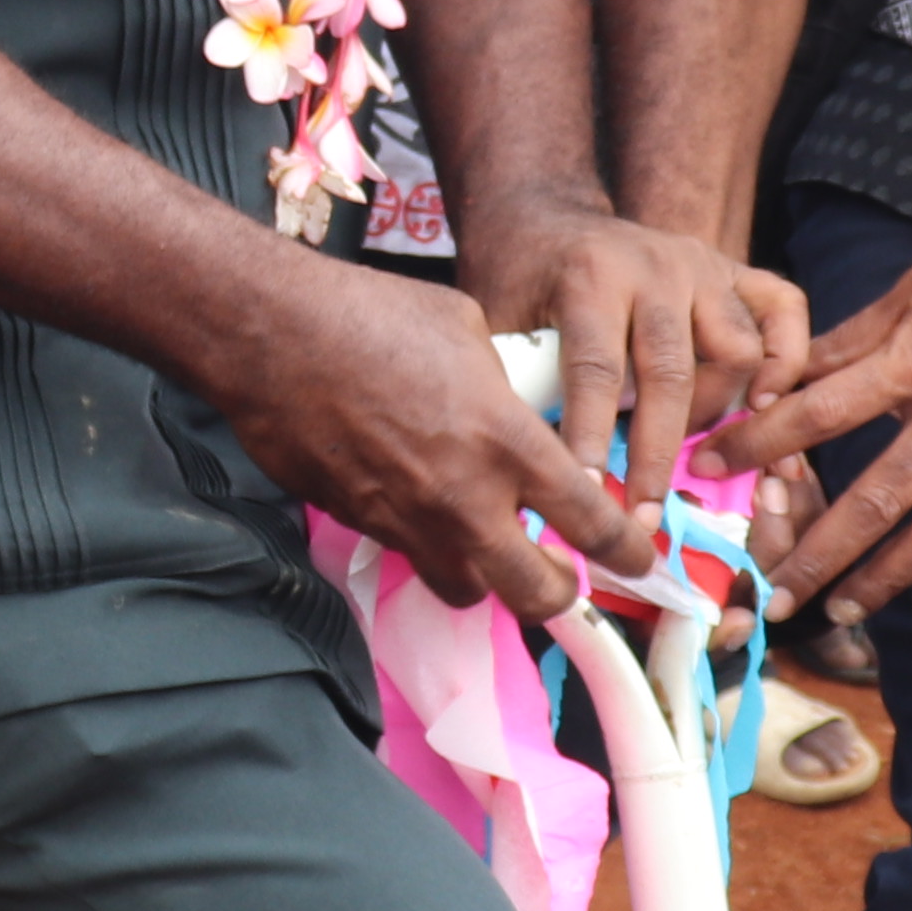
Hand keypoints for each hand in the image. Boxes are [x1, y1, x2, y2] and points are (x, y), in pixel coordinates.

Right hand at [205, 252, 657, 624]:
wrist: (271, 334)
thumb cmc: (369, 315)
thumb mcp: (467, 331)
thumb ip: (503, 388)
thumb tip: (511, 407)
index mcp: (506, 442)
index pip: (589, 522)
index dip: (627, 551)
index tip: (640, 557)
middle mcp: (462, 498)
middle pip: (535, 595)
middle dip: (559, 593)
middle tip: (562, 573)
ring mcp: (406, 521)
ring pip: (465, 589)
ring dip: (484, 573)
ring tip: (484, 539)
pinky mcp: (357, 523)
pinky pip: (406, 554)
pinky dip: (423, 540)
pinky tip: (414, 495)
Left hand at [452, 183, 812, 520]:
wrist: (547, 214)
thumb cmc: (521, 279)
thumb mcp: (502, 318)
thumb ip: (522, 379)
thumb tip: (541, 469)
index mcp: (591, 276)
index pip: (597, 368)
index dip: (592, 436)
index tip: (589, 497)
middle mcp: (656, 265)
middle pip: (673, 373)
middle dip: (658, 455)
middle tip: (645, 517)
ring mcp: (703, 265)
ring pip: (737, 351)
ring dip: (718, 413)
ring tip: (696, 459)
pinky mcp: (735, 269)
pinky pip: (785, 310)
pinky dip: (787, 359)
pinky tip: (765, 405)